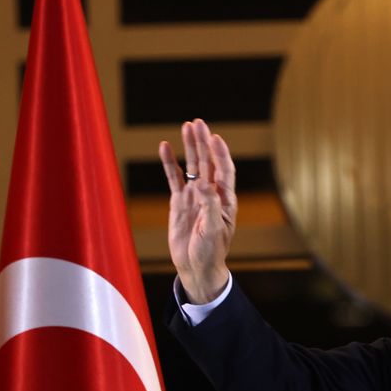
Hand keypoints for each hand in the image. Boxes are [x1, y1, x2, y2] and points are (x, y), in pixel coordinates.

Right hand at [158, 119, 236, 303]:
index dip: (221, 154)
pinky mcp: (179, 202)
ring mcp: (194, 195)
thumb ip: (210, 206)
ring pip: (191, 166)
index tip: (215, 138)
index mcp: (225, 200)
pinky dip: (169, 163)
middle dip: (203, 142)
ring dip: (189, 147)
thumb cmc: (210, 251)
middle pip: (207, 162)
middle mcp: (211, 193)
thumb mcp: (213, 230)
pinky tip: (164, 147)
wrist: (196, 267)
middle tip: (198, 123)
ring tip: (186, 126)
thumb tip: (204, 183)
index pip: (225, 170)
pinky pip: (173, 178)